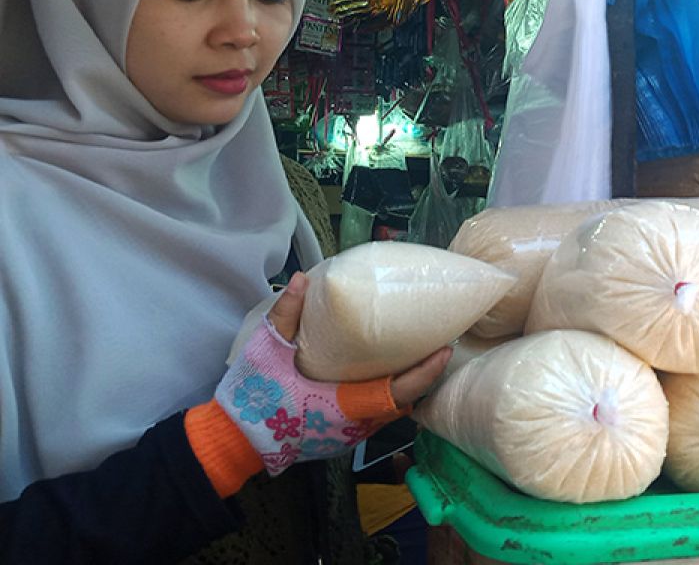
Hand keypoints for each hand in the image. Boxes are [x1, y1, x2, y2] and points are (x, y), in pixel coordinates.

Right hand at [216, 272, 448, 475]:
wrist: (234, 439)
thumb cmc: (252, 397)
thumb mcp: (265, 350)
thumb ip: (286, 315)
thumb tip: (302, 279)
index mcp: (340, 406)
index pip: (396, 393)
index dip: (423, 374)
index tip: (443, 350)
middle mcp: (353, 425)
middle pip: (402, 402)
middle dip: (423, 375)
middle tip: (438, 341)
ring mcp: (348, 434)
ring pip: (391, 411)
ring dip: (408, 385)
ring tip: (420, 351)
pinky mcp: (341, 435)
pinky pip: (377, 415)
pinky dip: (389, 393)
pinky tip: (390, 369)